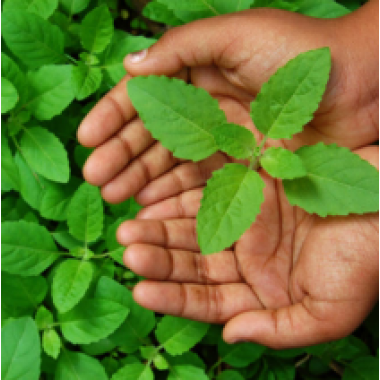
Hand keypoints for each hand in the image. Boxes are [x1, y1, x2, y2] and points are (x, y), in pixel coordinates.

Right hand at [78, 2, 378, 205]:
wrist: (361, 86)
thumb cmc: (303, 54)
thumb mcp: (236, 35)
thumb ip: (182, 48)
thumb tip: (130, 65)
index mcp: (199, 77)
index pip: (145, 99)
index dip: (114, 118)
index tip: (88, 138)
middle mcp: (206, 112)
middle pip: (153, 137)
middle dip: (122, 156)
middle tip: (98, 179)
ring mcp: (223, 144)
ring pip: (171, 164)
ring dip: (141, 180)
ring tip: (116, 196)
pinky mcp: (242, 171)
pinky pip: (200, 185)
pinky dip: (174, 195)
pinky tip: (151, 205)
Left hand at [117, 146, 378, 348]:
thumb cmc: (362, 262)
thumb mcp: (328, 314)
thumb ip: (280, 332)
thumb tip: (232, 335)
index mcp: (260, 292)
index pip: (207, 300)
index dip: (174, 298)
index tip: (141, 291)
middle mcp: (247, 259)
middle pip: (194, 263)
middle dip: (159, 259)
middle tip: (127, 251)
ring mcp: (246, 222)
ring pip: (195, 230)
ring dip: (163, 231)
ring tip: (130, 228)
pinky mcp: (250, 188)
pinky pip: (210, 194)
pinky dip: (184, 199)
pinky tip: (157, 200)